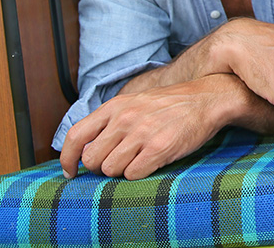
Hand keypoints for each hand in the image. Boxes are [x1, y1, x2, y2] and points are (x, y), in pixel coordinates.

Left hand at [61, 74, 253, 179]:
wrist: (207, 98)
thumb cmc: (171, 105)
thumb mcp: (135, 103)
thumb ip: (110, 122)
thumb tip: (87, 149)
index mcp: (115, 106)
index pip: (76, 136)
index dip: (67, 158)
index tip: (70, 171)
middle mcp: (125, 119)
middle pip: (92, 160)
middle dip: (101, 167)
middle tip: (119, 163)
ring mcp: (141, 133)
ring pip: (110, 170)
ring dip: (121, 172)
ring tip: (139, 160)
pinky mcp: (159, 148)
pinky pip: (133, 175)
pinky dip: (139, 175)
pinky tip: (151, 163)